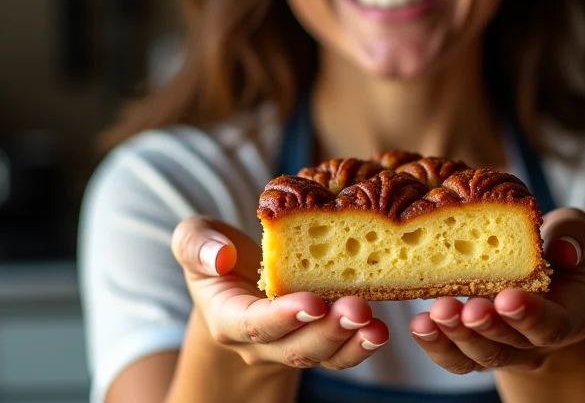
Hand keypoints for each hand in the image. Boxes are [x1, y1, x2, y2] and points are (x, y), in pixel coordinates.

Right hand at [171, 216, 388, 369]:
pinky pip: (338, 353)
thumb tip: (218, 256)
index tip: (311, 303)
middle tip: (357, 309)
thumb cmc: (219, 253)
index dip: (282, 317)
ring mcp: (290, 344)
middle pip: (293, 346)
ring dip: (350, 342)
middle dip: (327, 330)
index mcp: (227, 315)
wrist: (237, 279)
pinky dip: (360, 346)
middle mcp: (259, 341)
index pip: (253, 324)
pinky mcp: (316, 339)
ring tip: (376, 326)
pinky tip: (380, 330)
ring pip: (320, 354)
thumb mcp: (195, 238)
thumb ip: (196, 244)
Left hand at [409, 208, 584, 373]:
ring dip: (456, 336)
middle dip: (486, 327)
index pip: (552, 324)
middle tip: (468, 309)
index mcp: (565, 311)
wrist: (542, 280)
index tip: (507, 298)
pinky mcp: (474, 347)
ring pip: (481, 356)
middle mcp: (533, 339)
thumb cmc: (555, 250)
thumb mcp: (572, 232)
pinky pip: (456, 358)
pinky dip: (436, 345)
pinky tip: (420, 326)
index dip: (530, 314)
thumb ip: (574, 233)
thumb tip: (565, 250)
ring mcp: (503, 347)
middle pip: (511, 345)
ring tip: (437, 314)